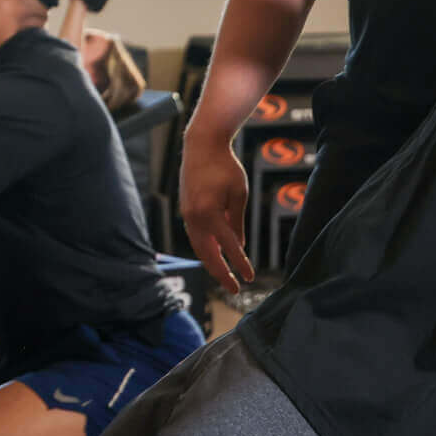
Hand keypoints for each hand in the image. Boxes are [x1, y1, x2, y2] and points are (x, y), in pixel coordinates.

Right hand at [178, 130, 254, 291]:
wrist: (201, 146)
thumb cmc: (225, 167)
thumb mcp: (239, 194)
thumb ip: (237, 222)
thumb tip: (238, 245)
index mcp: (210, 213)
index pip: (228, 246)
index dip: (240, 263)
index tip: (249, 277)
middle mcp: (194, 217)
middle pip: (207, 254)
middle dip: (221, 273)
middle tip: (234, 289)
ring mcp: (187, 214)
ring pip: (198, 247)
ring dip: (211, 263)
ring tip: (224, 276)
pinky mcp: (185, 210)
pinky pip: (195, 235)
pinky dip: (205, 248)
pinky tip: (214, 255)